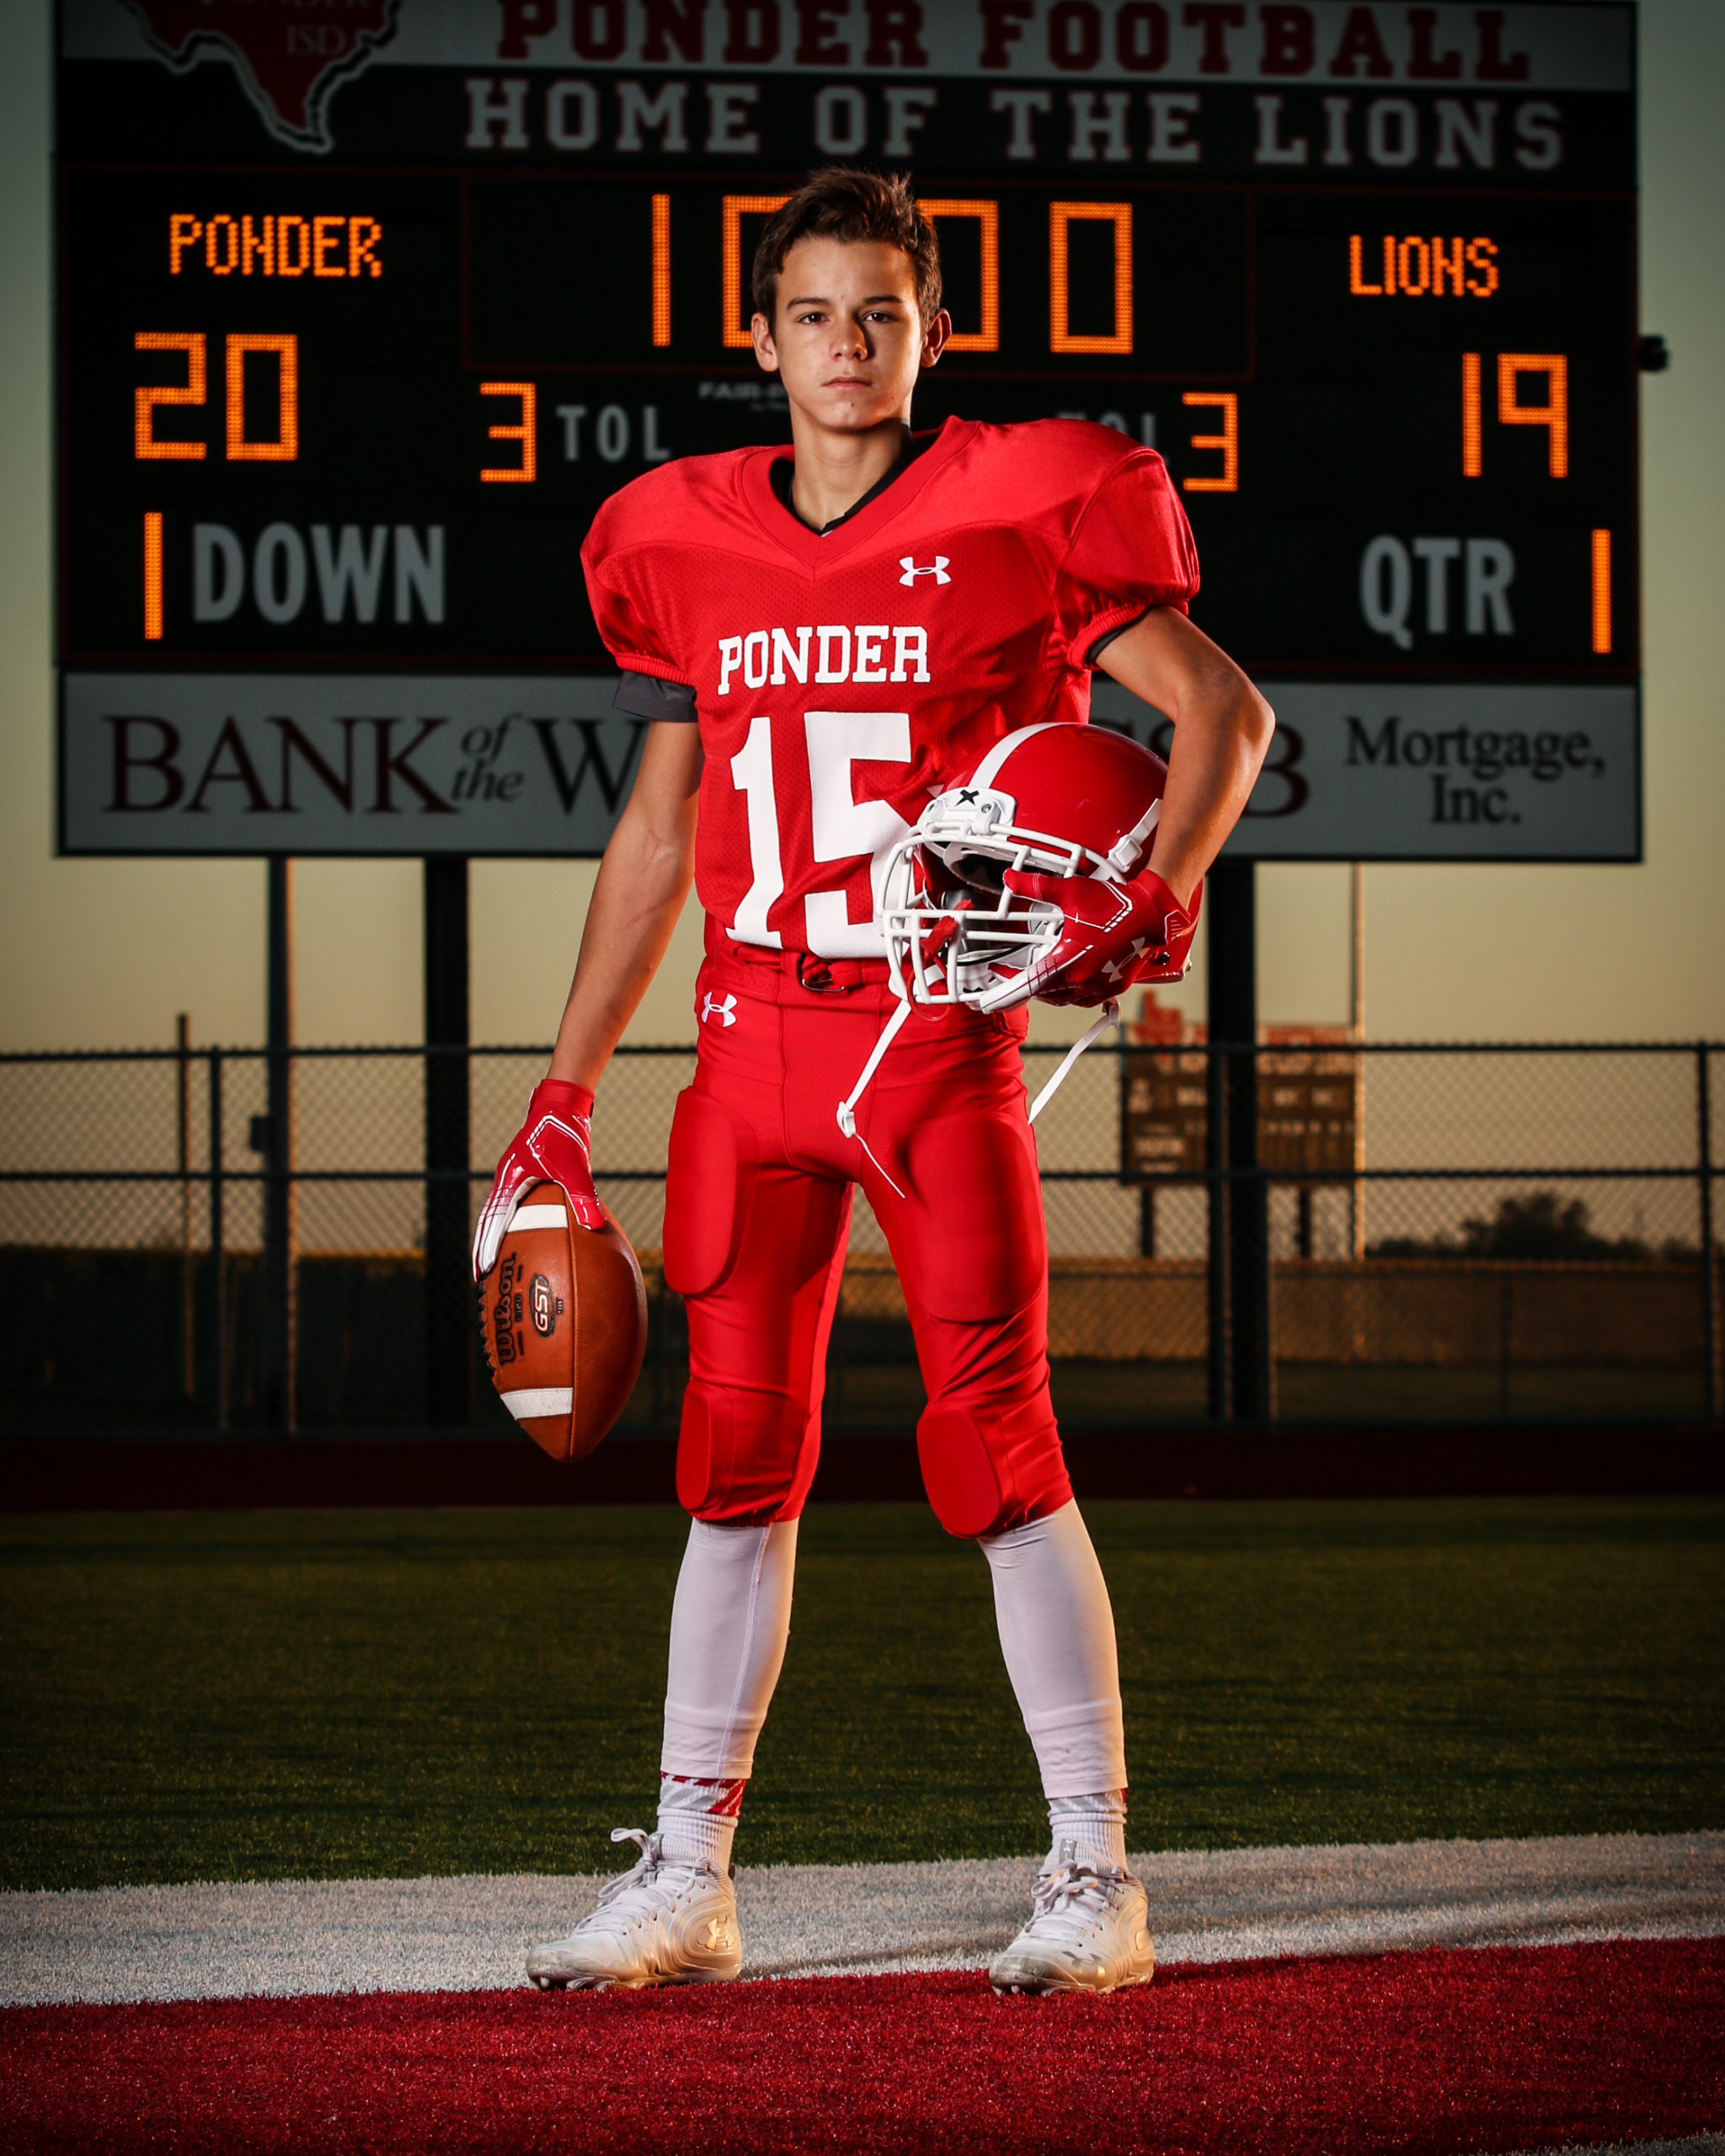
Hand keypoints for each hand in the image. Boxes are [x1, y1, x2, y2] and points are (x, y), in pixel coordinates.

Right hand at [471, 1079, 603, 1280]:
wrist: (562, 1104)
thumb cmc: (564, 1132)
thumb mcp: (575, 1167)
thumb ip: (583, 1195)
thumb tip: (595, 1226)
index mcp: (509, 1180)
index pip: (492, 1221)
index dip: (486, 1247)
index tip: (482, 1271)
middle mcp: (507, 1180)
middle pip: (489, 1221)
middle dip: (485, 1248)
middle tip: (481, 1277)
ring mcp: (514, 1177)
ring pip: (499, 1214)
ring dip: (495, 1237)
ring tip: (496, 1263)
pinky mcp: (525, 1175)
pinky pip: (515, 1205)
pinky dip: (514, 1224)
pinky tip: (527, 1237)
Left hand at [999, 866, 1200, 1008]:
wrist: (1153, 912)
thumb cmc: (1117, 904)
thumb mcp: (1071, 892)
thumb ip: (1037, 886)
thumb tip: (1012, 879)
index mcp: (1069, 962)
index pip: (1029, 985)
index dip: (1007, 987)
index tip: (994, 986)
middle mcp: (1084, 981)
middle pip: (1045, 995)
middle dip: (1028, 987)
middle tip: (1014, 977)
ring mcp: (1101, 986)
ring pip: (1065, 1000)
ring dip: (1050, 992)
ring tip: (1040, 980)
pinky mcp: (1115, 986)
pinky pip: (1086, 999)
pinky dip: (1072, 994)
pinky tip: (1069, 983)